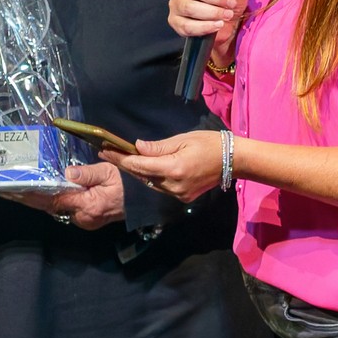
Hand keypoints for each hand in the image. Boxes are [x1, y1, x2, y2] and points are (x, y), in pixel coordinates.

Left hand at [6, 161, 125, 229]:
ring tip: (14, 190)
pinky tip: (36, 193)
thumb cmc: (128, 185)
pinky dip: (48, 200)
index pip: (52, 200)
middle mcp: (81, 216)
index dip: (30, 195)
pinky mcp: (84, 218)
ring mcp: (82, 220)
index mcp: (86, 205)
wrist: (144, 203)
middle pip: (48, 206)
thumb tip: (68, 173)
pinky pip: (62, 209)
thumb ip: (88, 173)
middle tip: (5, 189)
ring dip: (35, 200)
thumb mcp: (110, 173)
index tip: (12, 190)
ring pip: (54, 208)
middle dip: (26, 198)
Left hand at [104, 131, 225, 203]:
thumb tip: (137, 147)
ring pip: (149, 183)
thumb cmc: (210, 144)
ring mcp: (178, 194)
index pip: (138, 165)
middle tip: (108, 152)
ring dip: (136, 171)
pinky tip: (143, 168)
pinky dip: (151, 178)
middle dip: (124, 164)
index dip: (119, 158)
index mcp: (173, 169)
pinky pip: (160, 187)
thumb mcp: (183, 139)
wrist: (233, 160)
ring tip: (122, 158)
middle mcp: (173, 185)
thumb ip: (158, 147)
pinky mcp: (183, 197)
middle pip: (141, 176)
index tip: (104, 150)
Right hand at [169, 0, 251, 50]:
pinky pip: (187, 25)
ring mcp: (175, 3)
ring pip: (189, 7)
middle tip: (231, 3)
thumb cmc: (228, 1)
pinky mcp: (175, 22)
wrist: (225, 24)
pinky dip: (205, 27)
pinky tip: (218, 25)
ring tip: (227, 15)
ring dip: (212, 12)